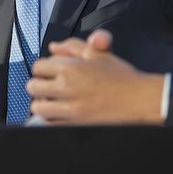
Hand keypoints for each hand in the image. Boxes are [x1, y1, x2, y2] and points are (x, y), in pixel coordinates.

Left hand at [26, 29, 164, 124]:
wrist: (140, 100)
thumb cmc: (121, 77)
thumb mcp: (98, 54)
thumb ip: (73, 46)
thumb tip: (54, 47)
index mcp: (71, 68)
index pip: (38, 67)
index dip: (44, 68)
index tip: (51, 72)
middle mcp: (67, 89)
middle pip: (33, 87)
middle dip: (40, 85)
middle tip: (50, 86)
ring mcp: (70, 110)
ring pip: (38, 108)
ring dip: (44, 103)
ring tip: (55, 101)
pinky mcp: (75, 126)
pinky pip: (50, 124)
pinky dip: (52, 119)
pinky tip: (62, 113)